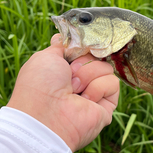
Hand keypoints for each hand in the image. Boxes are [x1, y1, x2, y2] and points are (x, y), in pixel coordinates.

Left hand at [7, 34, 119, 151]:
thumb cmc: (40, 87)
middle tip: (70, 74)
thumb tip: (68, 37)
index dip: (81, 47)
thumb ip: (61, 45)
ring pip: (106, 68)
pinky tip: (85, 100)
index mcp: (63, 69)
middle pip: (96, 56)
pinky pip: (113, 83)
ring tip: (75, 90)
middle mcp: (79, 81)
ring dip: (88, 75)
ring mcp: (93, 93)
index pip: (84, 49)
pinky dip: (97, 88)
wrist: (46, 115)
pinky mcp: (106, 105)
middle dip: (84, 61)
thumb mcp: (46, 56)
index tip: (75, 48)